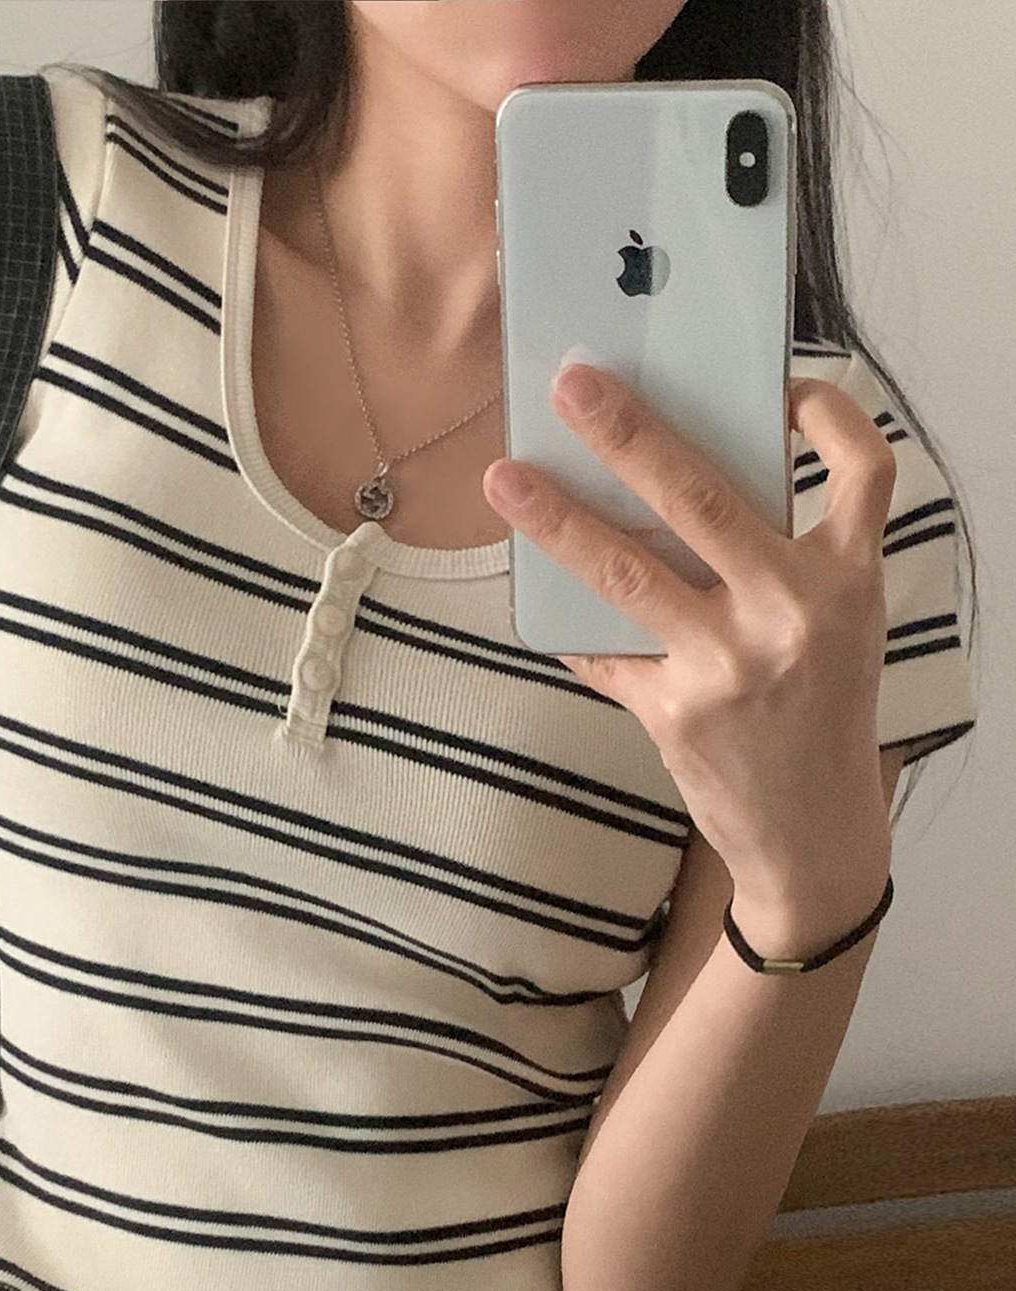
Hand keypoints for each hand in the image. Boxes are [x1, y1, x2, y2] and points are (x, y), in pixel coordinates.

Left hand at [483, 362, 896, 932]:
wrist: (813, 834)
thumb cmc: (824, 717)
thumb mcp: (840, 628)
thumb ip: (786, 559)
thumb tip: (683, 488)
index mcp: (847, 582)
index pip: (860, 468)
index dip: (825, 414)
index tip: (784, 384)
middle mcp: (790, 614)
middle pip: (699, 498)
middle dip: (627, 432)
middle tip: (572, 385)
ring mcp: (726, 666)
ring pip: (625, 571)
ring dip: (556, 520)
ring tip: (504, 478)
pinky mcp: (672, 712)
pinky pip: (603, 649)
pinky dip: (569, 619)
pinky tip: (535, 589)